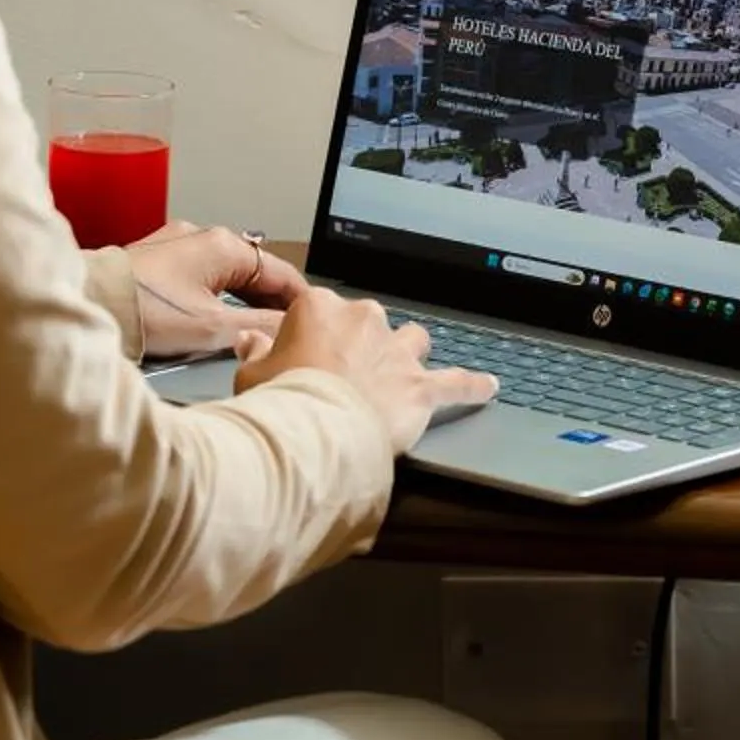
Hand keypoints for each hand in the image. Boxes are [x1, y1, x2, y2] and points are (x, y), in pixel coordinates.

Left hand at [124, 221, 306, 361]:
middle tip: (284, 334)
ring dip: (241, 302)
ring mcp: (176, 246)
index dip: (300, 301)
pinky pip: (199, 278)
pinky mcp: (155, 260)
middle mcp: (202, 237)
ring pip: (225, 276)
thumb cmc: (144, 312)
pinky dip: (214, 298)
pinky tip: (212, 321)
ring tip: (250, 333)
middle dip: (270, 302)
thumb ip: (260, 327)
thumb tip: (289, 328)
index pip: (281, 271)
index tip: (311, 322)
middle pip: (253, 272)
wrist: (89, 305)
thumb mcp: (214, 328)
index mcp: (224, 245)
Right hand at [233, 288, 497, 455]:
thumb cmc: (281, 402)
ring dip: (409, 353)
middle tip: (346, 373)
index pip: (319, 310)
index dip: (313, 336)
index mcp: (320, 307)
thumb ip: (256, 353)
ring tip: (405, 370)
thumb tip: (251, 339)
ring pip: (413, 339)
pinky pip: (456, 383)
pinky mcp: (421, 387)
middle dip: (362, 342)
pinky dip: (472, 386)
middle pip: (369, 321)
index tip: (306, 354)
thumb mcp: (251, 375)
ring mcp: (396, 352)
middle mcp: (364, 319)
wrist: (316, 432)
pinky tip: (488, 387)